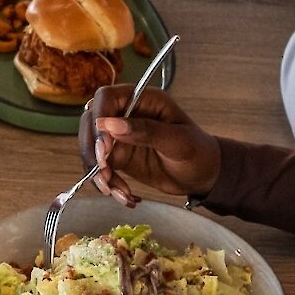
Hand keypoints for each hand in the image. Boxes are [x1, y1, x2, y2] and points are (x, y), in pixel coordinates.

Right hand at [78, 85, 221, 203]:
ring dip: (97, 172)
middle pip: (91, 123)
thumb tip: (111, 125)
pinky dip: (106, 184)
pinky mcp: (118, 156)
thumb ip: (146, 131)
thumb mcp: (178, 141)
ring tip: (116, 191)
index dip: (99, 118)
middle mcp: (126, 114)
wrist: (203, 176)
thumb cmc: (198, 151)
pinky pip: (100, 168)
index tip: (105, 145)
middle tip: (104, 172)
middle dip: (93, 150)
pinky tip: (124, 196)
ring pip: (92, 148)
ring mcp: (119, 136)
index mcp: (142, 100)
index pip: (106, 98)